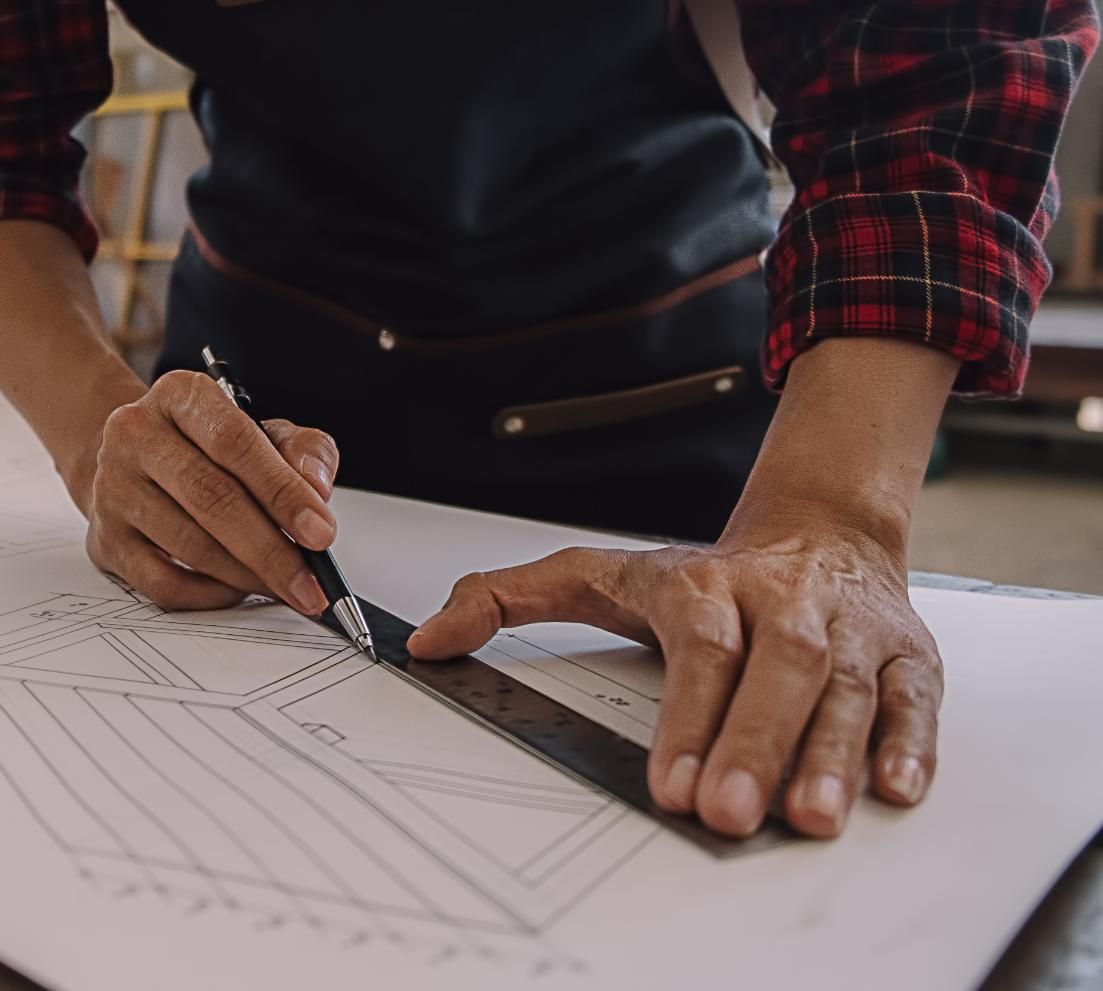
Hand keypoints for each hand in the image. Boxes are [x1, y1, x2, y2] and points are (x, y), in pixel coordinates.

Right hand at [84, 371, 339, 612]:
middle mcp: (135, 435)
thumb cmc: (208, 449)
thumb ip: (302, 452)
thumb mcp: (263, 432)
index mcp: (180, 396)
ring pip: (189, 545)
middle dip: (270, 548)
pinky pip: (162, 582)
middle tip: (310, 582)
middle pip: (210, 497)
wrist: (135, 462)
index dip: (281, 491)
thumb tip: (317, 489)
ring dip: (247, 575)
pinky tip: (237, 590)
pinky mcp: (106, 539)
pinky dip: (209, 595)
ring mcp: (113, 488)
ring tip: (285, 587)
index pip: (235, 442)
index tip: (321, 533)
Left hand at [407, 517, 942, 838]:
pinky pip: (915, 697)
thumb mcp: (599, 575)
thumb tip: (430, 638)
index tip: (670, 785)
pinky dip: (912, 742)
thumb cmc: (705, 576)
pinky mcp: (907, 654)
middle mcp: (782, 602)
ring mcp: (849, 628)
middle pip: (776, 669)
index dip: (688, 716)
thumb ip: (510, 598)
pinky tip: (894, 789)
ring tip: (809, 816)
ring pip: (847, 687)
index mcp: (706, 586)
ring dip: (830, 753)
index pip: (701, 648)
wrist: (819, 528)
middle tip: (728, 814)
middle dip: (753, 744)